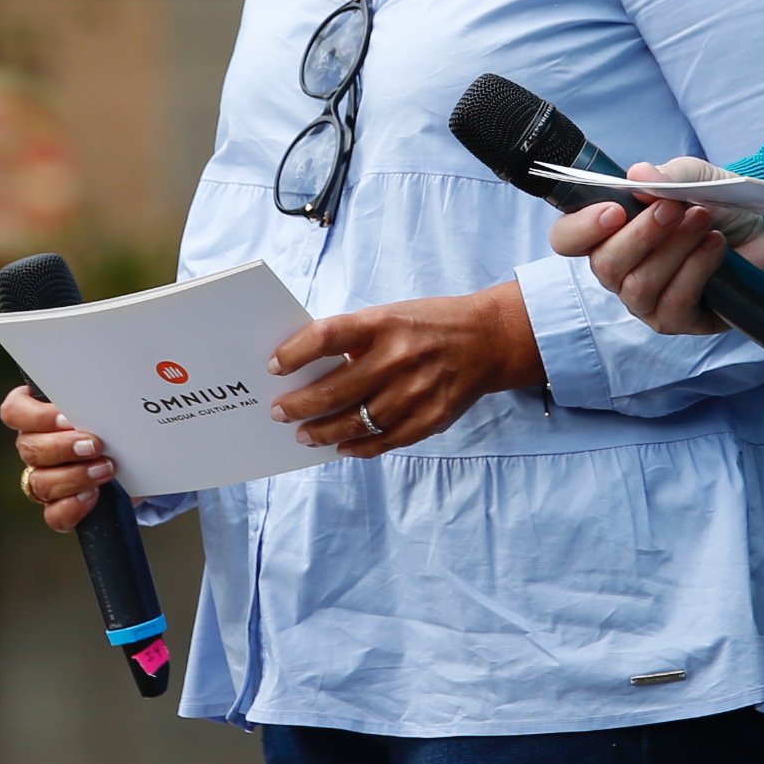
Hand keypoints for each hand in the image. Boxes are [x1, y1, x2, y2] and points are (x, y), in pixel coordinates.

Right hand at [1, 384, 115, 532]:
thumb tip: (102, 398)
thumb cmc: (110, 422)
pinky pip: (54, 514)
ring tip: (105, 469)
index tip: (67, 418)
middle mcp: (33, 446)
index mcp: (34, 414)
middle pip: (29, 449)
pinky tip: (93, 495)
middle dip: (63, 448)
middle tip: (95, 444)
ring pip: (41, 483)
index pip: (14, 412)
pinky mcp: (57, 507)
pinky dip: (73, 507)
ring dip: (75, 476)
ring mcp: (42, 479)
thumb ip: (90, 400)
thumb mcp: (101, 406)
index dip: (37, 417)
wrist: (133, 456)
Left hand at [268, 281, 542, 455]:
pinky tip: (342, 447)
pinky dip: (359, 447)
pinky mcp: (432, 418)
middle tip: (280, 412)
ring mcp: (416, 392)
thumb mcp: (390, 316)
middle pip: (335, 390)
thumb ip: (355, 340)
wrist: (489, 339)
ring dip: (324, 432)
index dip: (295, 354)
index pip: (326, 337)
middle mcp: (398, 357)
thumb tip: (309, 371)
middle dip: (300, 405)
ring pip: (357, 423)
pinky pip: (386, 441)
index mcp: (383, 324)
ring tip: (305, 434)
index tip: (274, 367)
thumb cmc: (428, 325)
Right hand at [551, 165, 763, 336]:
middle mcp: (619, 271)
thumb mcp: (694, 178)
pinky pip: (674, 303)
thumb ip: (667, 176)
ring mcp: (645, 301)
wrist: (761, 232)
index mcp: (608, 233)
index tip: (615, 210)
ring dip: (675, 248)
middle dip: (642, 234)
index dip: (581, 228)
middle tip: (674, 208)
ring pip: (640, 286)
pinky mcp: (677, 320)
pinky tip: (715, 247)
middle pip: (606, 265)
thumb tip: (638, 175)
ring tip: (703, 220)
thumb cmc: (714, 204)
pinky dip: (696, 270)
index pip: (568, 239)